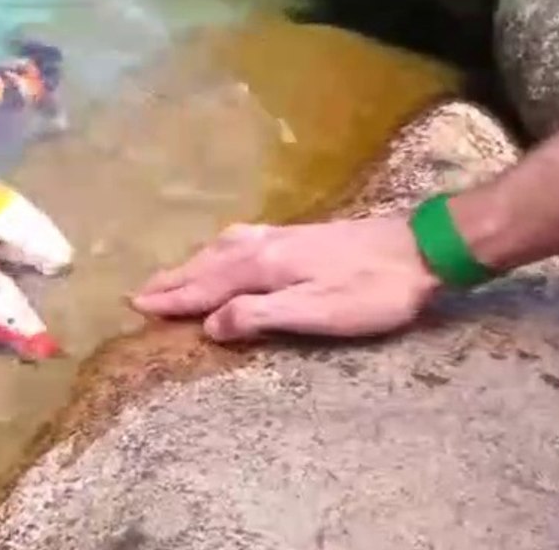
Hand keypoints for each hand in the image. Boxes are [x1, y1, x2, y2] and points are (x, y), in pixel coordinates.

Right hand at [129, 217, 441, 342]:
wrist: (421, 248)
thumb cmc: (371, 290)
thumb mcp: (315, 313)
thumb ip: (259, 316)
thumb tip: (209, 325)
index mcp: (262, 265)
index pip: (207, 286)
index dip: (174, 299)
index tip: (137, 305)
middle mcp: (264, 244)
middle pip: (208, 263)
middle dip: (174, 279)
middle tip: (140, 292)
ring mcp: (282, 235)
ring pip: (222, 249)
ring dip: (193, 264)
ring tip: (172, 276)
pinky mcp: (300, 234)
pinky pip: (240, 242)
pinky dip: (218, 252)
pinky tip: (225, 252)